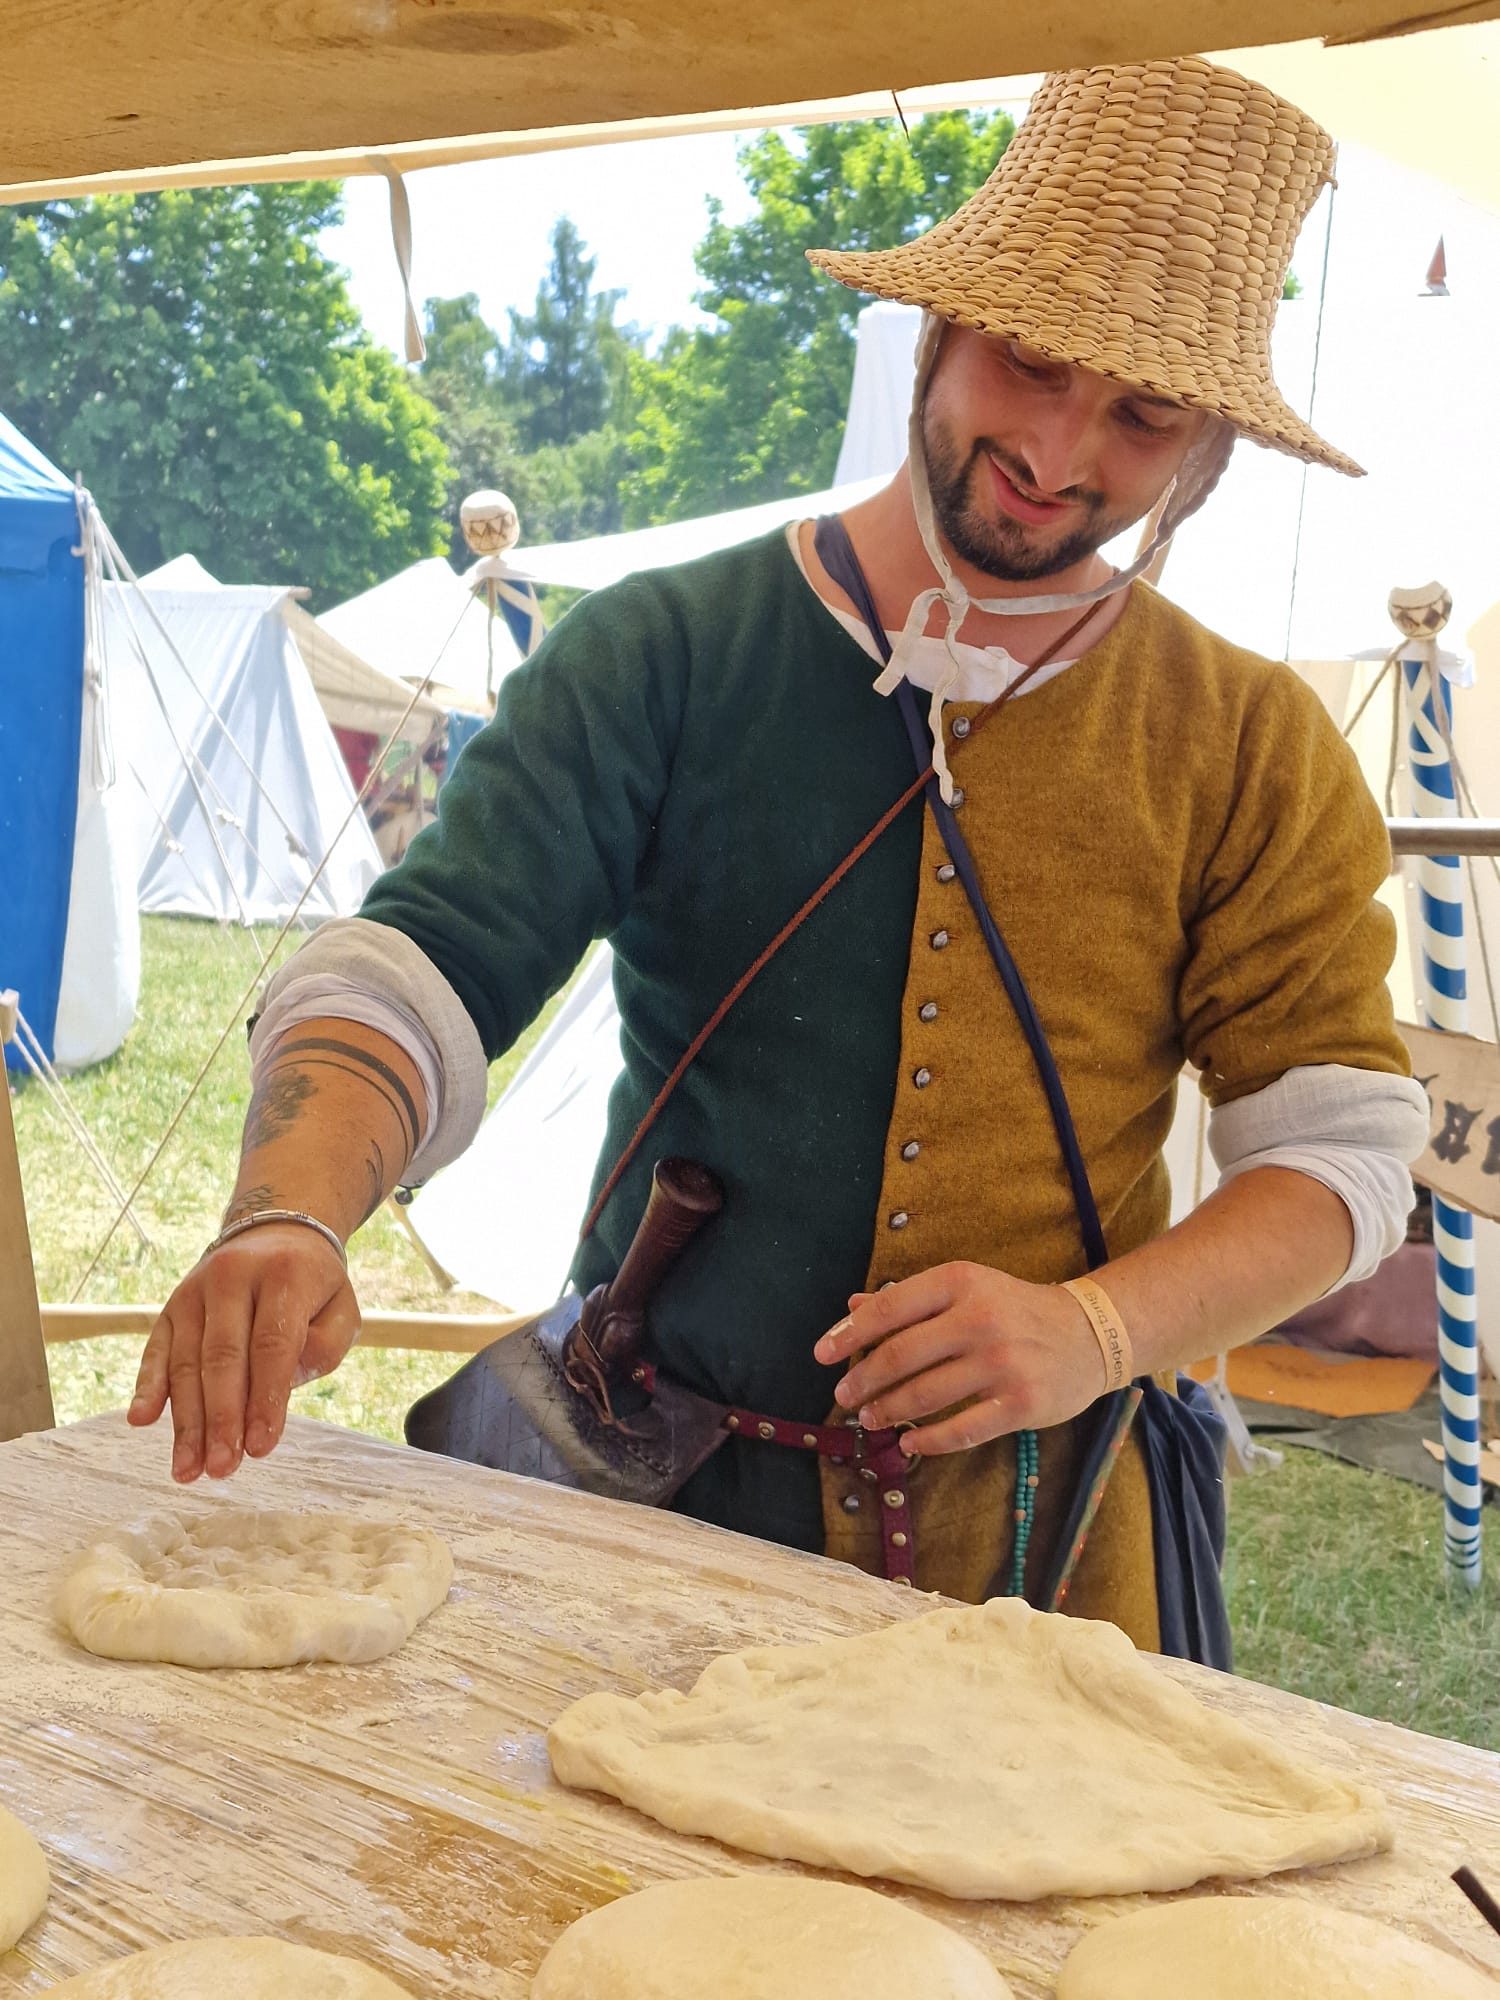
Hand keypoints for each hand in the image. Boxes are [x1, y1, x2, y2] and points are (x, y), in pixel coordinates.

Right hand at [128, 1223, 359, 1482]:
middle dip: (221, 1419)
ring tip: (190, 1470)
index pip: (272, 1345)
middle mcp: (232, 1276)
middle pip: (222, 1357)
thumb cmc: (313, 1287)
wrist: (275, 1234)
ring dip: (186, 1421)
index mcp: (284, 1274)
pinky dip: (148, 1386)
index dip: (265, 1399)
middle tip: (223, 1468)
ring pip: (186, 1362)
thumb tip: (282, 1385)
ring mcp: (195, 1291)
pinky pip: (156, 1350)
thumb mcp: (341, 1308)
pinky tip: (141, 1420)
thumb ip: (325, 1347)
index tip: (262, 1447)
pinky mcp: (171, 1307)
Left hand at [813, 1261, 1105, 1457]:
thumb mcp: (966, 1289)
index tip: (822, 1356)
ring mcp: (1002, 1364)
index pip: (890, 1308)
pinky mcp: (1022, 1403)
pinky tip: (909, 1443)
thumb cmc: (1015, 1308)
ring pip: (925, 1396)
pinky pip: (962, 1430)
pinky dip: (929, 1441)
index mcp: (960, 1282)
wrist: (1090, 1333)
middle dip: (863, 1380)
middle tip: (843, 1397)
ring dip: (888, 1411)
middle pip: (901, 1356)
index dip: (850, 1334)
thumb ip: (910, 1299)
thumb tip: (853, 1307)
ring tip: (869, 1419)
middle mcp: (980, 1320)